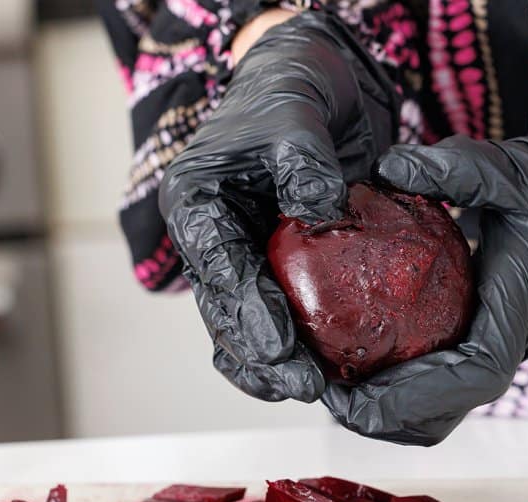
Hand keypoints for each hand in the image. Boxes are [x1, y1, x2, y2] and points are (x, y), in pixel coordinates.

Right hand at [159, 11, 397, 401]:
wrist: (312, 83)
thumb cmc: (293, 90)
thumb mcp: (297, 114)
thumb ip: (304, 161)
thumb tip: (320, 209)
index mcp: (197, 201)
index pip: (220, 268)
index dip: (248, 315)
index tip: (281, 351)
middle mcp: (210, 236)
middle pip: (226, 312)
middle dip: (262, 358)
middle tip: (305, 387)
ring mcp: (240, 256)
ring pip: (244, 326)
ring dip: (274, 364)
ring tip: (316, 393)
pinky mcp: (273, 267)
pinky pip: (279, 314)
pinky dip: (299, 344)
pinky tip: (330, 373)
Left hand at [323, 136, 527, 444]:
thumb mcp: (512, 171)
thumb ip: (456, 168)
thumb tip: (390, 167)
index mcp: (513, 317)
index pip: (468, 378)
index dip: (408, 397)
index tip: (351, 394)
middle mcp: (499, 351)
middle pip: (438, 418)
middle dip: (376, 416)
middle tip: (318, 388)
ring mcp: (488, 356)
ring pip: (433, 414)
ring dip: (379, 410)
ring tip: (324, 379)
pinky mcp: (477, 351)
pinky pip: (433, 391)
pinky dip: (392, 391)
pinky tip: (350, 357)